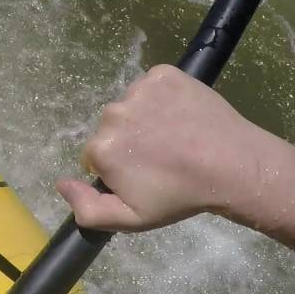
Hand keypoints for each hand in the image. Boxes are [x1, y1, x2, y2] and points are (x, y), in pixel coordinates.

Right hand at [57, 65, 294, 231]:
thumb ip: (88, 209)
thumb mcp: (132, 219)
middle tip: (162, 157)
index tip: (143, 176)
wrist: (234, 165)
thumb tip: (61, 184)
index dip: (117, 168)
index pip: (96, 155)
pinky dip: (163, 97)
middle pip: (112, 127)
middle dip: (129, 140)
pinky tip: (183, 115)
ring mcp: (139, 89)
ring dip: (146, 117)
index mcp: (101, 147)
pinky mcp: (163, 74)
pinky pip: (153, 85)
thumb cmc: (180, 196)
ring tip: (176, 136)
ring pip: (132, 105)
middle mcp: (113, 113)